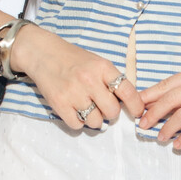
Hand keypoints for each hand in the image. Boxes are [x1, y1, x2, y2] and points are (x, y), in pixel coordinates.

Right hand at [11, 24, 143, 131]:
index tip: (137, 112)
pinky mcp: (59, 104)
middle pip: (112, 112)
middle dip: (110, 113)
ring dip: (94, 119)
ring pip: (95, 122)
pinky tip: (75, 110)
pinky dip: (78, 122)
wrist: (43, 54)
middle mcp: (89, 80)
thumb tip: (128, 104)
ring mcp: (73, 93)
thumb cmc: (73, 59)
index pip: (127, 91)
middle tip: (102, 106)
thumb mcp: (97, 62)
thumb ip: (111, 80)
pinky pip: (77, 125)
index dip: (136, 105)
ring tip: (86, 107)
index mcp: (103, 68)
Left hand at [138, 64, 180, 152]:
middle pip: (172, 98)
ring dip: (168, 128)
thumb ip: (180, 94)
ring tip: (160, 137)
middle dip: (154, 113)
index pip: (168, 84)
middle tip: (143, 125)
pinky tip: (177, 145)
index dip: (149, 96)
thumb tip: (149, 104)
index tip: (136, 108)